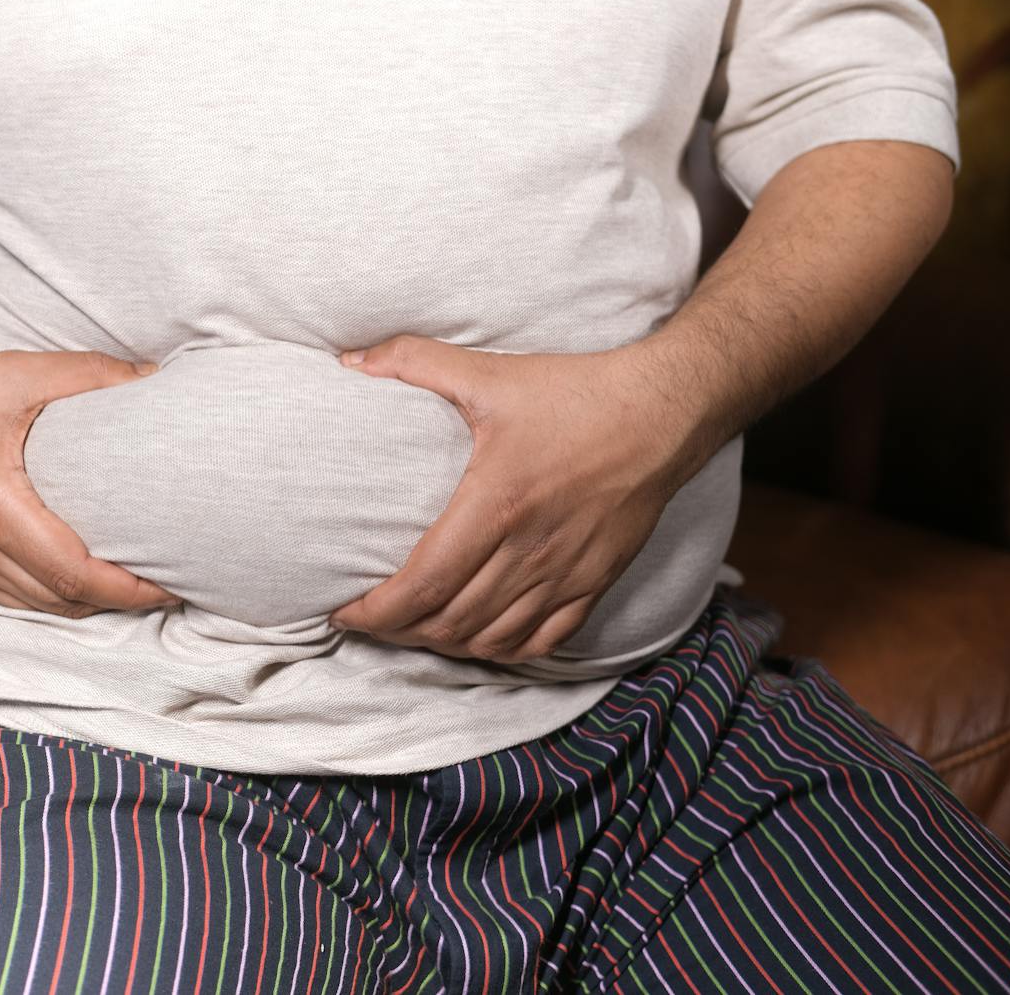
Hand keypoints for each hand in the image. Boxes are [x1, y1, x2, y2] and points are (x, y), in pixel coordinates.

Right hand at [0, 349, 182, 618]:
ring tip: (133, 581)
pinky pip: (9, 598)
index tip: (173, 583)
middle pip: (62, 601)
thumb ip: (88, 375)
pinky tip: (77, 573)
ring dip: (86, 601)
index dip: (130, 589)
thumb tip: (152, 378)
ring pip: (37, 607)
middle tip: (168, 582)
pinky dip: (49, 594)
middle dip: (121, 601)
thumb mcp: (15, 374)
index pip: (74, 574)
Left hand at [325, 335, 695, 662]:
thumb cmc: (576, 393)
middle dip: (398, 631)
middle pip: (449, 622)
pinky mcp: (595, 582)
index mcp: (497, 505)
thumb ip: (415, 361)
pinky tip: (475, 637)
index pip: (423, 584)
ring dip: (444, 643)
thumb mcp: (491, 372)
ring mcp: (566, 573)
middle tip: (369, 618)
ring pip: (490, 639)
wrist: (665, 411)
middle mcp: (531, 550)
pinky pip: (540, 642)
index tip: (344, 611)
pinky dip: (499, 650)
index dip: (377, 611)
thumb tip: (350, 360)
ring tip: (412, 628)